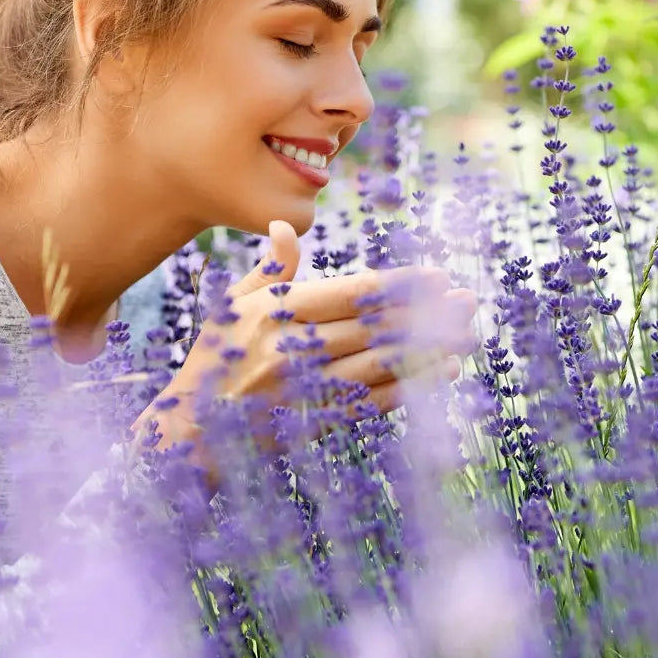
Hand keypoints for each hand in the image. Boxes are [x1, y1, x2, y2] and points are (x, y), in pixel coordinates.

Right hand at [131, 220, 477, 454]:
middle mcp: (294, 348)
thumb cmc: (213, 359)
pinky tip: (442, 372)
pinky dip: (412, 386)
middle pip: (376, 325)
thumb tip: (289, 227)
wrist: (189, 431)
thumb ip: (270, 270)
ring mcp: (306, 388)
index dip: (400, 284)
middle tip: (468, 299)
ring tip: (467, 334)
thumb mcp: (232, 306)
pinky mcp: (316, 420)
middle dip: (427, 312)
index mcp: (276, 312)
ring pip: (382, 362)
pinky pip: (374, 401)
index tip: (436, 276)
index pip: (351, 293)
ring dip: (429, 348)